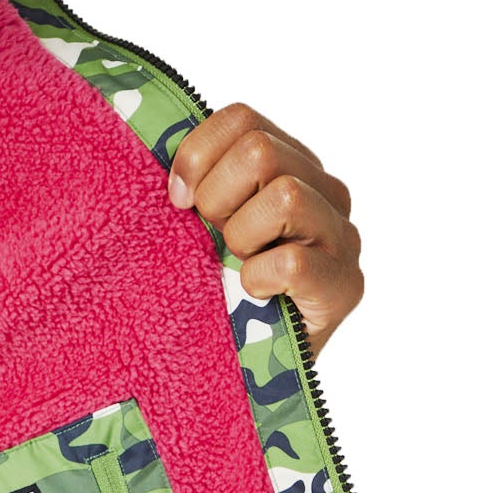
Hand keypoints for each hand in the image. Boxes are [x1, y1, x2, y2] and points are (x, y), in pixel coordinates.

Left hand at [167, 101, 362, 361]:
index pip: (241, 120)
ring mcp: (340, 237)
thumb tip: (147, 146)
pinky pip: (294, 259)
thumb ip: (192, 184)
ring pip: (283, 195)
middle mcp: (323, 191)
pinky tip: (251, 294)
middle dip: (216, 200)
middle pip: (258, 151)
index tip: (174, 204)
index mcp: (287, 165)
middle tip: (211, 243)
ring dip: (240, 239)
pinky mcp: (344, 285)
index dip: (196, 157)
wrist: (236, 372)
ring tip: (235, 268)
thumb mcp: (194, 230)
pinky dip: (259, 277)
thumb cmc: (210, 295)